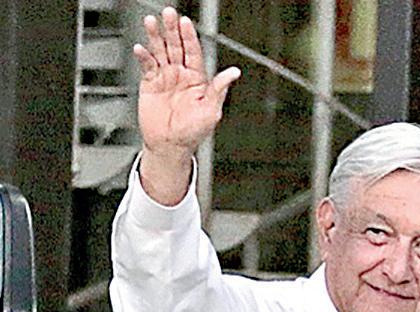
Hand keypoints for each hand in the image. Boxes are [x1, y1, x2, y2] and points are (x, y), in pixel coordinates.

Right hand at [135, 7, 239, 159]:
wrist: (171, 146)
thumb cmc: (193, 131)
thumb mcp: (211, 111)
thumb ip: (219, 89)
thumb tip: (234, 72)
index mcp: (197, 78)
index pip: (193, 51)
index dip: (189, 37)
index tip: (185, 22)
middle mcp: (180, 74)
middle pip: (175, 46)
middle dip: (172, 30)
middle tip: (168, 13)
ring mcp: (165, 78)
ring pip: (160, 51)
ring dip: (155, 36)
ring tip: (151, 21)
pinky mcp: (149, 84)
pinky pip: (147, 66)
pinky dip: (143, 57)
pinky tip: (141, 48)